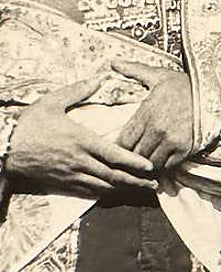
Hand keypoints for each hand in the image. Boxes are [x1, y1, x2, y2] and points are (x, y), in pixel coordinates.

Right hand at [6, 77, 158, 196]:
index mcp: (81, 141)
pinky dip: (104, 193)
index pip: (113, 154)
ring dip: (124, 189)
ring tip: (141, 188)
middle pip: (113, 175)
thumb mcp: (51, 102)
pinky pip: (87, 192)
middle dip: (136, 180)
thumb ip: (77, 91)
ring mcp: (70, 174)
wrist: (3, 148)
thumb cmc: (28, 125)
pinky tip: (115, 193)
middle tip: (154, 183)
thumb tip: (98, 78)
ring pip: (103, 186)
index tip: (150, 165)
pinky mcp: (62, 183)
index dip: (134, 162)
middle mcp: (79, 161)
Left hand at [112, 60, 194, 169]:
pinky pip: (168, 166)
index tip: (120, 147)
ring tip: (144, 163)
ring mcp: (171, 141)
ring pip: (150, 163)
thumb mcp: (160, 75)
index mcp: (146, 114)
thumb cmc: (186, 84)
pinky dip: (163, 166)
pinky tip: (161, 162)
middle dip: (131, 157)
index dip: (119, 147)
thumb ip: (134, 70)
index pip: (123, 141)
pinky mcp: (185, 149)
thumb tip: (113, 63)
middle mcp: (157, 130)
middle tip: (130, 158)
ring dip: (146, 164)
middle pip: (135, 154)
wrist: (217, 93)